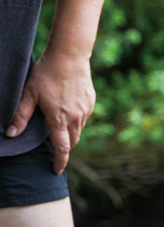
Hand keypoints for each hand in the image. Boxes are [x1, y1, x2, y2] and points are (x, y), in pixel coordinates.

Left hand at [7, 52, 94, 173]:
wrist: (70, 56)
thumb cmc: (46, 74)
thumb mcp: (28, 94)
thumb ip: (21, 116)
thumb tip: (10, 134)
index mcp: (59, 119)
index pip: (62, 148)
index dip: (59, 162)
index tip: (56, 170)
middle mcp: (76, 118)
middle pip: (72, 142)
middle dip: (64, 149)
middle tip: (55, 151)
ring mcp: (85, 110)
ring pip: (79, 130)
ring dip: (70, 134)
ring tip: (59, 129)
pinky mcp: (91, 102)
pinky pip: (84, 118)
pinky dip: (76, 121)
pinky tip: (67, 112)